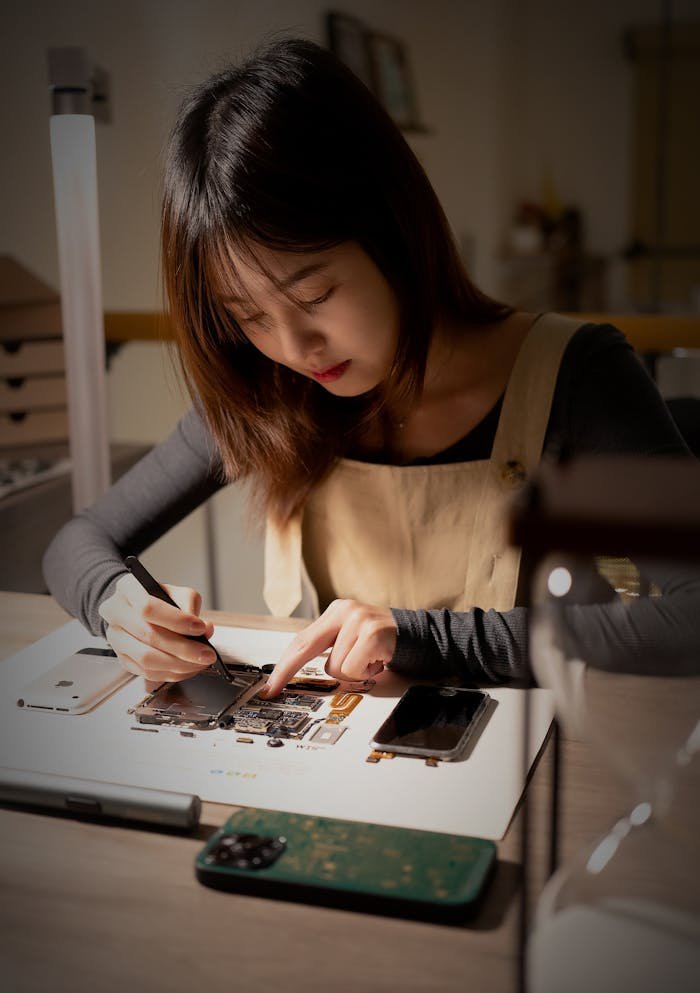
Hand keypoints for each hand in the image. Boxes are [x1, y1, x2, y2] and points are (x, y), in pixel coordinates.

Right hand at [98, 572, 215, 686]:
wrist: (140, 610)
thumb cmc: (160, 599)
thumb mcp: (177, 593)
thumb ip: (190, 607)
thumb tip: (204, 629)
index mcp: (127, 589)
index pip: (148, 607)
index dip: (177, 620)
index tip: (200, 628)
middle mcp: (116, 612)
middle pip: (148, 636)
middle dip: (183, 648)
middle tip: (206, 653)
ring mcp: (116, 638)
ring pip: (146, 658)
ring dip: (178, 664)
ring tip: (199, 662)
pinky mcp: (122, 658)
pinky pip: (147, 672)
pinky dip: (171, 673)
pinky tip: (187, 668)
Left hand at [260, 599, 397, 697]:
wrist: (424, 638)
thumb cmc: (386, 644)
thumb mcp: (354, 638)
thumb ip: (331, 647)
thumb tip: (300, 670)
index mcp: (338, 611)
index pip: (302, 639)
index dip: (283, 665)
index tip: (270, 684)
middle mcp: (345, 611)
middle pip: (304, 647)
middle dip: (287, 672)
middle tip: (273, 690)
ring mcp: (359, 620)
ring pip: (334, 667)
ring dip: (353, 674)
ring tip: (370, 663)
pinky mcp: (372, 634)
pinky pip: (353, 669)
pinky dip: (366, 674)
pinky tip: (379, 663)